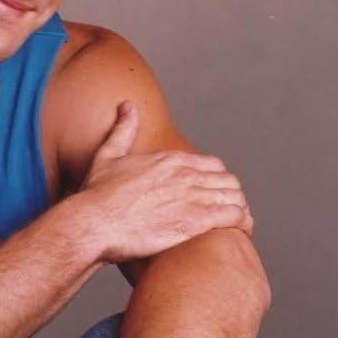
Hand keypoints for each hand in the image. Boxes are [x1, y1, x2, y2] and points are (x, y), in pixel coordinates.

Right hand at [76, 101, 253, 264]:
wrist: (94, 222)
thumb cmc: (97, 195)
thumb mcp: (108, 156)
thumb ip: (122, 130)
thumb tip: (127, 105)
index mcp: (171, 160)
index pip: (213, 166)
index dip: (216, 181)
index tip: (213, 195)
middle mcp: (186, 174)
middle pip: (228, 181)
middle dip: (231, 197)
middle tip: (227, 213)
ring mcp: (193, 197)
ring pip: (235, 197)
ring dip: (240, 210)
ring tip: (238, 226)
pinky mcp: (196, 220)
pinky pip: (234, 215)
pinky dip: (243, 222)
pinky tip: (241, 232)